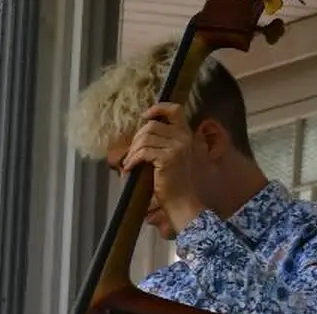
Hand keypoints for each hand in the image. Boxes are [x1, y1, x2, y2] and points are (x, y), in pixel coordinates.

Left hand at [125, 102, 207, 231]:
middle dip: (136, 139)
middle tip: (132, 153)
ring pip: (145, 138)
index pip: (175, 110)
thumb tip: (142, 135)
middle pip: (152, 126)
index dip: (158, 108)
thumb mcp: (174, 158)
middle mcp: (184, 138)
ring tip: (129, 163)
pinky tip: (129, 169)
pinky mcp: (167, 158)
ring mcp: (177, 147)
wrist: (184, 202)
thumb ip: (164, 143)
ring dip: (132, 151)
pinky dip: (132, 160)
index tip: (145, 115)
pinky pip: (143, 152)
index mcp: (187, 135)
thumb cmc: (176, 184)